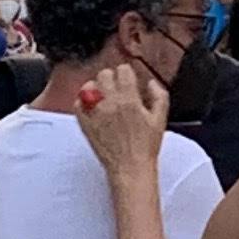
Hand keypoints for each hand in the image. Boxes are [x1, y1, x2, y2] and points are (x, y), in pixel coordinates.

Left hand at [74, 60, 170, 174]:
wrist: (130, 168)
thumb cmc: (146, 146)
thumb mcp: (160, 119)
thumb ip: (159, 96)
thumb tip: (150, 82)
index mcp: (129, 100)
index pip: (122, 70)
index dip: (127, 74)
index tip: (128, 81)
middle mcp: (110, 103)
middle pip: (104, 74)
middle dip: (111, 78)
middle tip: (116, 89)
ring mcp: (95, 113)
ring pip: (89, 86)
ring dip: (96, 87)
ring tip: (103, 97)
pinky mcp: (85, 124)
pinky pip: (78, 103)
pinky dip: (82, 101)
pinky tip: (92, 106)